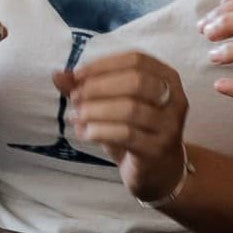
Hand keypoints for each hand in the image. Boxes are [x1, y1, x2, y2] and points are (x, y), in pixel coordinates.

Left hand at [53, 51, 189, 203]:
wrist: (159, 172)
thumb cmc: (136, 131)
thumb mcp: (114, 105)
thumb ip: (88, 87)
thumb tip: (58, 75)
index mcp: (166, 78)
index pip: (136, 59)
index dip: (103, 65)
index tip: (76, 75)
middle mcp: (175, 98)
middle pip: (136, 81)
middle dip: (99, 87)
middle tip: (75, 97)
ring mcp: (169, 125)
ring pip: (130, 109)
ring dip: (96, 110)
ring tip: (76, 116)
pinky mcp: (157, 149)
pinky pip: (126, 134)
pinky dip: (100, 130)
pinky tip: (85, 133)